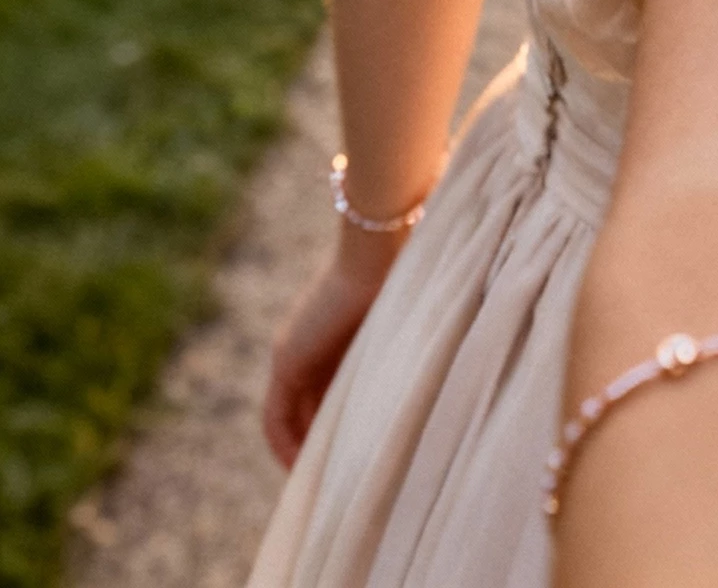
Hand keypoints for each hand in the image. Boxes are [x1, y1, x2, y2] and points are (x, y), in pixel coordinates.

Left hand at [262, 244, 395, 467]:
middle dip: (316, 447)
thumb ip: (394, 358)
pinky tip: (301, 470)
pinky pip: (275, 417)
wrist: (379, 251)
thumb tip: (422, 388)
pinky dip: (284, 445)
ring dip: (300, 451)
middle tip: (333, 482)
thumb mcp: (398, 331)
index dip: (330, 431)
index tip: (347, 460)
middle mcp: (305, 348)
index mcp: (333, 341)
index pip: (321, 398)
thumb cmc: (402, 281)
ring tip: (318, 486)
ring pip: (288, 418)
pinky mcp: (287, 360)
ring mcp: (292, 353)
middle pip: (302, 412)